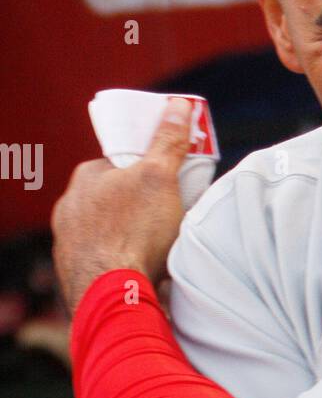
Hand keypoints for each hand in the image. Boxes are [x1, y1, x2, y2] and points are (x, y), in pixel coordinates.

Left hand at [51, 98, 191, 313]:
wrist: (112, 293)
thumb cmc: (135, 231)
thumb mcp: (161, 177)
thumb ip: (168, 141)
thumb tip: (177, 105)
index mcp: (86, 177)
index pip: (122, 163)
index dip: (150, 170)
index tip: (170, 181)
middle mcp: (70, 207)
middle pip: (115, 198)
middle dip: (141, 205)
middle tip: (170, 217)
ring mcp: (68, 242)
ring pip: (107, 230)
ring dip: (130, 236)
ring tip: (158, 249)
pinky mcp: (74, 273)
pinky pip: (103, 260)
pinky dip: (121, 262)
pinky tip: (141, 271)